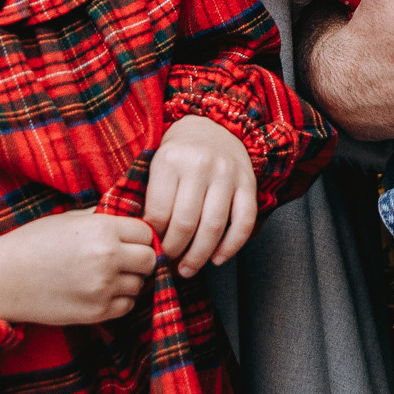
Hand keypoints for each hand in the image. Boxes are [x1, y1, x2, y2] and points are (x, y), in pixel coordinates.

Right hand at [0, 211, 158, 326]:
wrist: (2, 279)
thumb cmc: (32, 243)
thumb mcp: (69, 219)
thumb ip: (103, 218)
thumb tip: (132, 219)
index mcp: (102, 230)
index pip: (145, 232)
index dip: (138, 235)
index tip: (128, 240)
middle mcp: (107, 258)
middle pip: (150, 259)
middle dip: (140, 258)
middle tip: (123, 259)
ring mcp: (103, 288)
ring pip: (140, 284)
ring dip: (130, 280)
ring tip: (106, 275)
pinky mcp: (97, 312)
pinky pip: (128, 306)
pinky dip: (120, 300)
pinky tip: (101, 291)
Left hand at [144, 115, 257, 272]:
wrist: (213, 124)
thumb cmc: (178, 153)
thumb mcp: (157, 164)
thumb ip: (150, 197)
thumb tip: (145, 241)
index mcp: (171, 159)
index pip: (159, 213)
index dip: (154, 238)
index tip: (152, 247)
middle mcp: (200, 165)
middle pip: (186, 224)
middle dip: (174, 252)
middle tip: (168, 264)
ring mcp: (227, 174)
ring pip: (214, 227)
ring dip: (199, 256)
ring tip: (188, 269)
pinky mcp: (248, 183)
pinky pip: (244, 222)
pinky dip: (232, 246)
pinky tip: (218, 259)